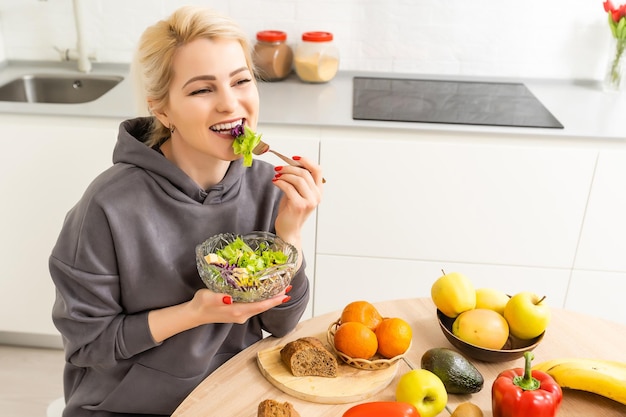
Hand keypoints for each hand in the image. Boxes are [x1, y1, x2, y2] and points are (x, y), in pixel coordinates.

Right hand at [148, 288, 291, 342]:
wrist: (194, 315)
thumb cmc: (201, 304)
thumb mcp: (208, 297)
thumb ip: (219, 297)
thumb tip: (229, 297)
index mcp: (237, 310)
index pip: (261, 305)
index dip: (274, 300)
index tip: (285, 294)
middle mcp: (242, 315)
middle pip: (263, 307)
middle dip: (276, 298)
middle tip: (288, 288)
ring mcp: (240, 315)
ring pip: (259, 307)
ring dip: (270, 300)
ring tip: (280, 290)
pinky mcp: (237, 313)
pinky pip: (254, 307)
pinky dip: (262, 301)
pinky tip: (265, 294)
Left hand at [272, 156, 322, 249]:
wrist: (288, 231)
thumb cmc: (291, 212)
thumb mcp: (297, 193)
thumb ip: (298, 181)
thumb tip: (290, 165)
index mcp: (318, 192)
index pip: (318, 170)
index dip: (306, 161)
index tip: (294, 158)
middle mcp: (316, 196)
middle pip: (305, 173)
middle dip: (289, 168)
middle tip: (278, 169)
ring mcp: (309, 201)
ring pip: (298, 179)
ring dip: (284, 175)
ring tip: (276, 176)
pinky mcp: (299, 206)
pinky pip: (289, 187)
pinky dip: (280, 182)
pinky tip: (275, 182)